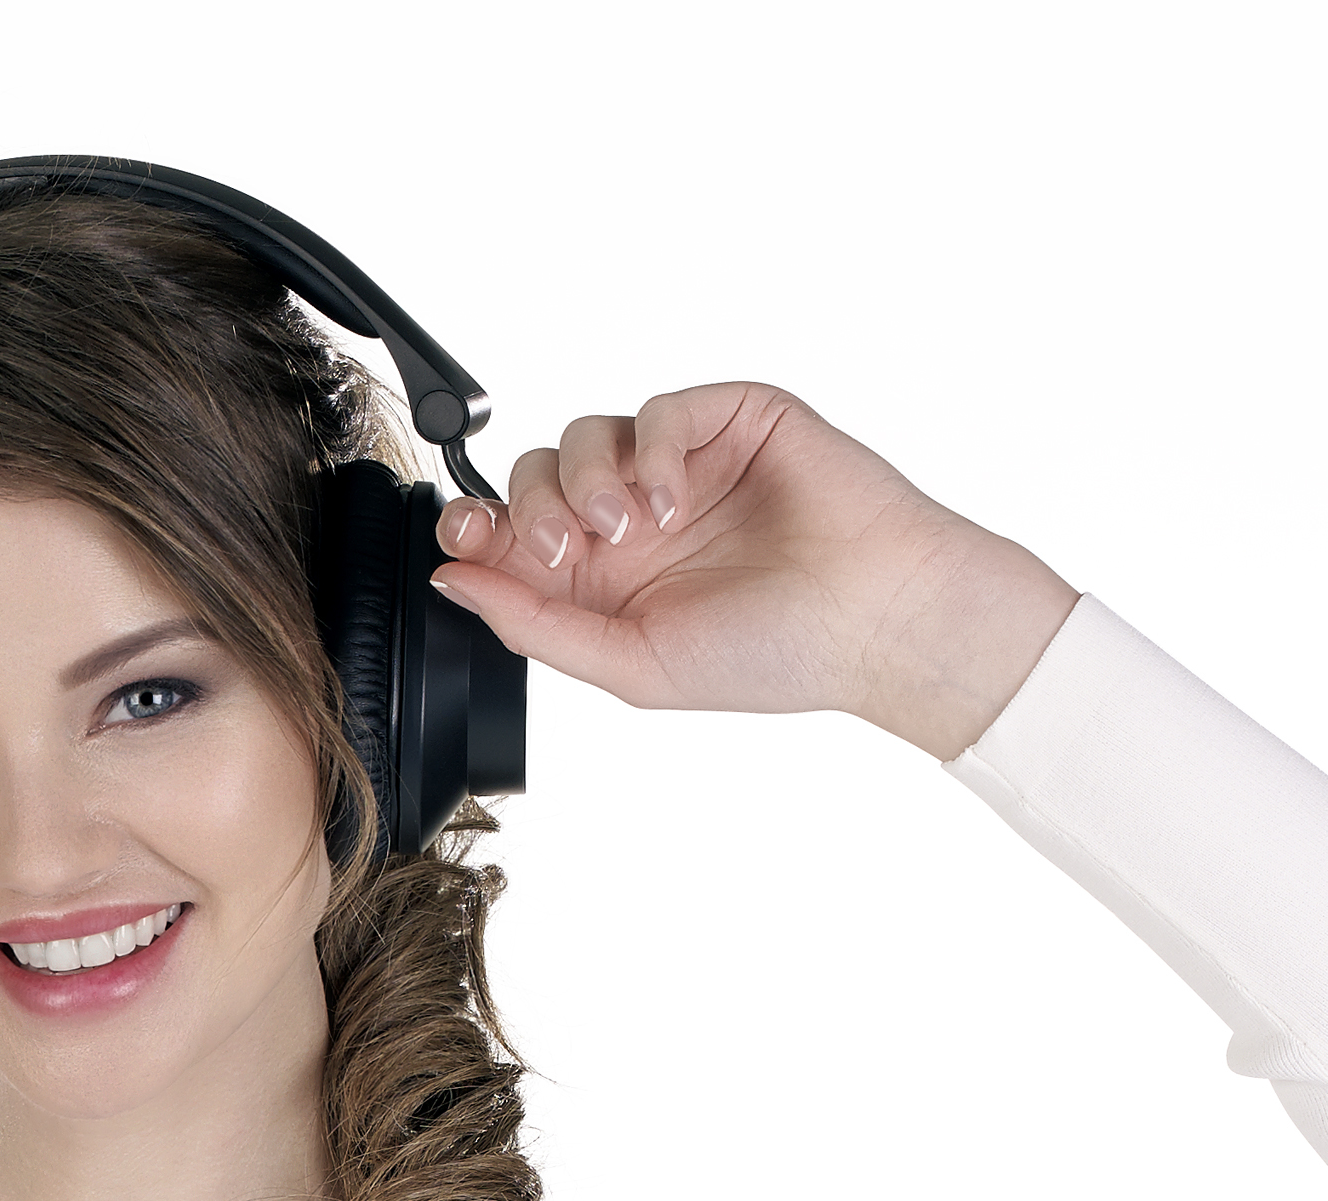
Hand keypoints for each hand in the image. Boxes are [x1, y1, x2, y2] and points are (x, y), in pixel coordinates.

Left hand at [427, 382, 1080, 759]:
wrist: (875, 620)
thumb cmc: (774, 654)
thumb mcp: (632, 664)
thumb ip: (538, 625)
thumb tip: (451, 582)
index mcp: (612, 582)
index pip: (518, 537)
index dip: (480, 530)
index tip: (465, 541)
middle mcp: (641, 520)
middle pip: (539, 476)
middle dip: (529, 508)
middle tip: (561, 548)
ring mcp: (684, 467)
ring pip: (588, 435)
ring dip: (586, 479)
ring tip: (629, 530)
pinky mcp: (730, 420)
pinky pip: (659, 409)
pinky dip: (651, 449)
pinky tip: (675, 501)